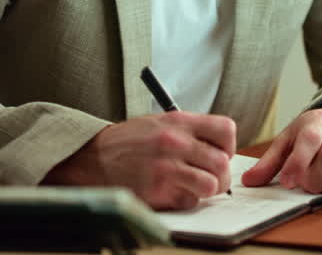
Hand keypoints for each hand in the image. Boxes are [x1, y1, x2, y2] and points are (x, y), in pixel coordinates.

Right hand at [44, 111, 235, 209]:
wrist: (92, 158)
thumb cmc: (127, 142)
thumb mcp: (158, 122)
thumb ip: (188, 131)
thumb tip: (218, 148)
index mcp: (177, 121)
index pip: (225, 129)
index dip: (229, 145)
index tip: (221, 153)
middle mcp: (174, 141)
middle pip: (222, 162)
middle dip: (221, 175)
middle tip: (211, 178)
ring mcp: (165, 167)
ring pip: (211, 184)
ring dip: (207, 190)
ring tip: (195, 188)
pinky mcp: (157, 190)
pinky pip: (189, 200)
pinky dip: (187, 200)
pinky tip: (173, 193)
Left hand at [240, 108, 321, 198]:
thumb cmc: (308, 136)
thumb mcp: (286, 141)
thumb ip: (268, 162)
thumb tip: (249, 181)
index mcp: (317, 122)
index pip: (310, 140)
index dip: (298, 163)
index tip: (287, 182)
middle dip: (314, 179)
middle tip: (303, 186)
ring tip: (317, 186)